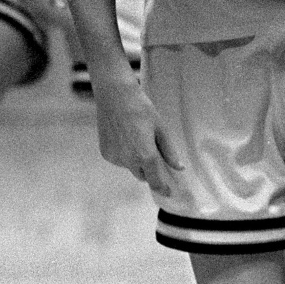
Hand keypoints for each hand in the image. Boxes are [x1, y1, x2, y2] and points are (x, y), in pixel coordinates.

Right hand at [94, 79, 184, 196]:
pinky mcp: (106, 152)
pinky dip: (124, 154)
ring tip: (136, 136)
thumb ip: (169, 150)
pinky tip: (124, 135)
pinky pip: (119, 159)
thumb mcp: (160, 127)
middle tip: (153, 154)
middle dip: (149, 170)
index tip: (168, 191)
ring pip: (130, 167)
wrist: (114, 95)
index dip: (162, 188)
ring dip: (135, 160)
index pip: (155, 181)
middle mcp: (129, 160)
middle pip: (142, 175)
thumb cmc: (140, 108)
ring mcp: (115, 158)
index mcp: (145, 155)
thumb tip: (179, 168)